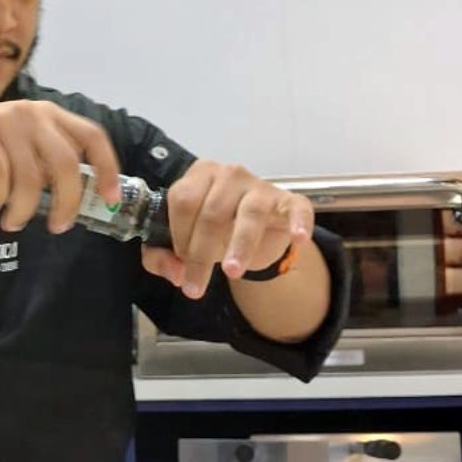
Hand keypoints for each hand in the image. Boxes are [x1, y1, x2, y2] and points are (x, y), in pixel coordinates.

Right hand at [0, 102, 121, 233]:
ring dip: (23, 210)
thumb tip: (82, 200)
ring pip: (30, 178)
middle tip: (57, 227)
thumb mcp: (21, 157)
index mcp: (48, 115)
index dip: (107, 168)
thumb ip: (48, 169)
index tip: (110, 200)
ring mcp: (3, 121)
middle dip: (66, 202)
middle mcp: (30, 113)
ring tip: (12, 222)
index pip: (92, 136)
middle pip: (66, 162)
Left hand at [141, 161, 313, 298]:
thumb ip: (163, 256)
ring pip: (249, 214)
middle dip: (200, 254)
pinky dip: (298, 222)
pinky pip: (297, 209)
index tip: (180, 261)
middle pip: (212, 212)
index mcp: (200, 175)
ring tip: (232, 272)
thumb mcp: (181, 242)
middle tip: (195, 287)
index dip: (177, 234)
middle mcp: (230, 174)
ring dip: (240, 246)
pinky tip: (298, 237)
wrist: (255, 233)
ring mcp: (261, 187)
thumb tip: (175, 274)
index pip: (183, 199)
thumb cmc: (214, 231)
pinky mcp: (290, 202)